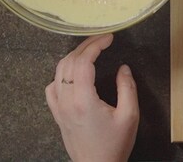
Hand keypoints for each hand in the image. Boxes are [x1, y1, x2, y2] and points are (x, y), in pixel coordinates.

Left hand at [45, 34, 138, 161]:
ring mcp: (59, 108)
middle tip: (102, 39)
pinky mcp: (57, 114)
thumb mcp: (130, 116)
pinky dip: (62, 73)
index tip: (109, 37)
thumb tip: (123, 68)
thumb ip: (127, 88)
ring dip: (74, 56)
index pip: (83, 62)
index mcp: (84, 100)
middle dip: (86, 46)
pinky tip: (74, 73)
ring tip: (90, 50)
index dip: (95, 45)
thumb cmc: (114, 145)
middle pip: (69, 62)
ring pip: (58, 71)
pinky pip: (52, 87)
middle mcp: (67, 101)